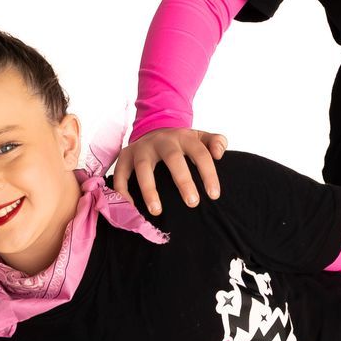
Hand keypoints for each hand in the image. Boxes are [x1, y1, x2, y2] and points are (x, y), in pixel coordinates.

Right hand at [113, 126, 227, 217]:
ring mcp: (141, 148)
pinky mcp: (125, 156)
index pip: (200, 153)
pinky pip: (121, 174)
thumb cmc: (181, 142)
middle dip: (183, 180)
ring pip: (143, 167)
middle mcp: (162, 140)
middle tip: (192, 203)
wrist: (154, 129)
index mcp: (184, 137)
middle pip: (173, 158)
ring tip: (157, 211)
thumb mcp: (200, 137)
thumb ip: (216, 142)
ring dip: (149, 189)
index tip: (214, 195)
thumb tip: (219, 154)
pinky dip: (122, 191)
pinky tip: (131, 207)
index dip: (208, 173)